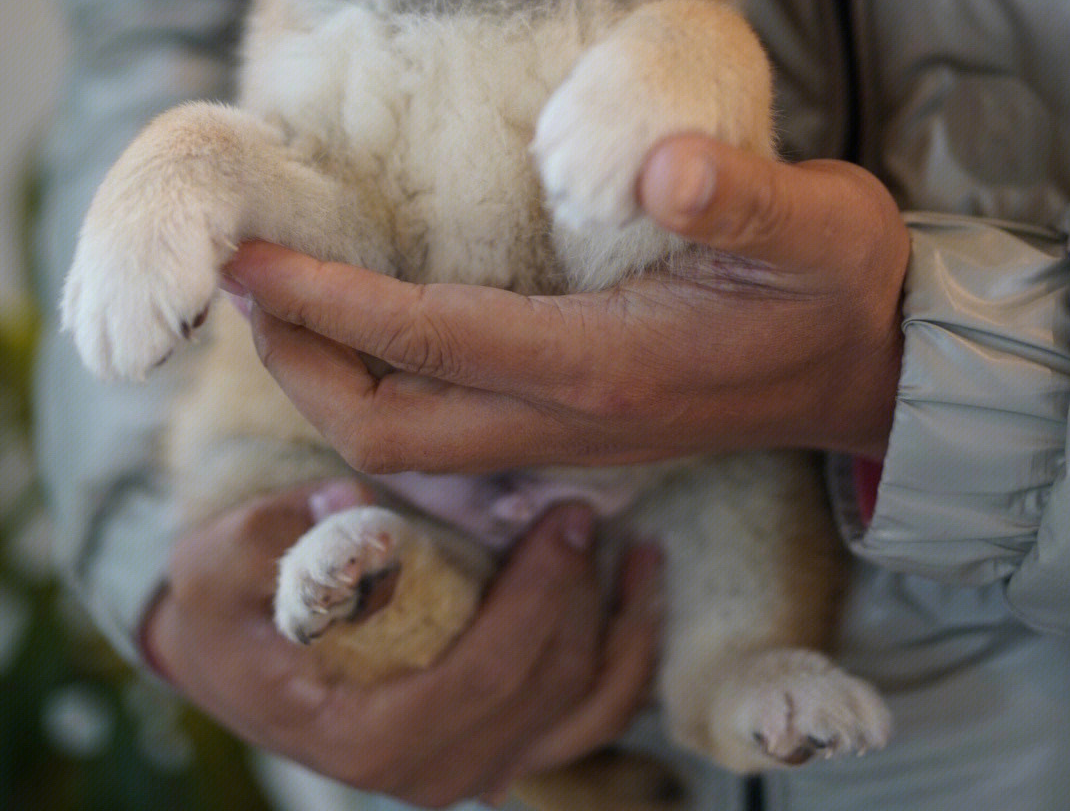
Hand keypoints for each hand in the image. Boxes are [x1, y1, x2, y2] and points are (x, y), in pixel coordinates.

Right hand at [143, 485, 660, 806]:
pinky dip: (625, 659)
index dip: (532, 602)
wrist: (229, 647)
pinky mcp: (490, 741)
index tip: (560, 521)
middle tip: (583, 510)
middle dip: (577, 600)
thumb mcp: (223, 561)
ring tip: (640, 552)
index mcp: (363, 737)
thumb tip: (351, 504)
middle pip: (537, 695)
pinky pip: (582, 718)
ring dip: (621, 633)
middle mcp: (422, 771)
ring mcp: (464, 765)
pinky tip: (639, 591)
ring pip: (578, 716)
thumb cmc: (227, 604)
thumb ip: (283, 537)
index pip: (477, 682)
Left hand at [227, 136, 909, 470]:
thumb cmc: (838, 285)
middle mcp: (569, 417)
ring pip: (410, 444)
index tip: (250, 259)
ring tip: (279, 306)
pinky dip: (385, 390)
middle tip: (243, 285)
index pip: (425, 342)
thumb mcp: (814, 223)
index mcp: (603, 366)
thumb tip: (665, 165)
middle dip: (297, 363)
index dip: (325, 301)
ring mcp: (570, 435)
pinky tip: (369, 332)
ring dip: (331, 383)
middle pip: (387, 426)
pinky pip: (446, 434)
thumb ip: (742, 194)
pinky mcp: (577, 426)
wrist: (876, 369)